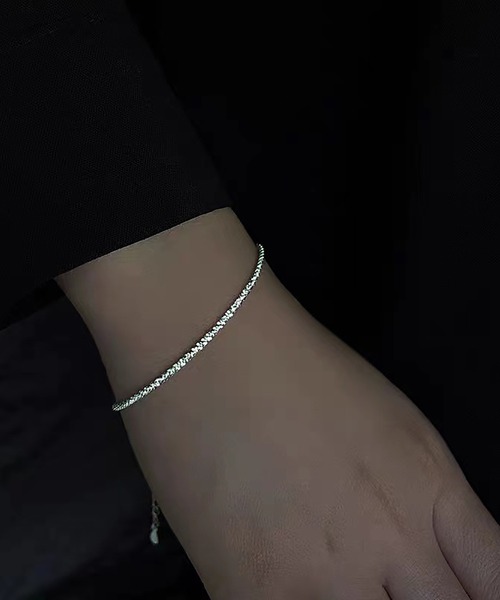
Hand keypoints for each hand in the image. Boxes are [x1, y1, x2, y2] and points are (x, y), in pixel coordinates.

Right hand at [130, 265, 499, 599]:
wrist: (210, 347)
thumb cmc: (298, 367)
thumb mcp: (391, 422)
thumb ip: (423, 493)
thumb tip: (426, 548)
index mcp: (429, 491)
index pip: (495, 579)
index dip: (484, 594)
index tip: (457, 586)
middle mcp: (390, 544)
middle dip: (429, 598)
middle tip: (388, 577)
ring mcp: (322, 579)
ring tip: (339, 577)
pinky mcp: (251, 594)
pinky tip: (293, 585)